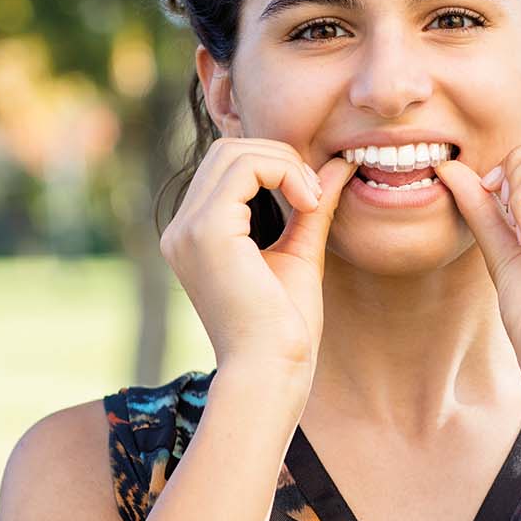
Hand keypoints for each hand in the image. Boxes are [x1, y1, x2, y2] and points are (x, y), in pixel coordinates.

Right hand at [159, 138, 357, 378]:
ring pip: (234, 151)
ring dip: (284, 163)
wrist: (272, 371)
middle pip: (227, 150)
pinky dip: (283, 172)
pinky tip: (307, 202)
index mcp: (194, 235)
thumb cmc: (284, 328)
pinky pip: (244, 168)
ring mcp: (188, 229)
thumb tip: (340, 164)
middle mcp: (180, 229)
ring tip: (312, 200)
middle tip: (314, 194)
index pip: (227, 166)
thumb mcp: (300, 253)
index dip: (275, 165)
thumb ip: (312, 206)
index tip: (312, 197)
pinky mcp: (206, 232)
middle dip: (279, 157)